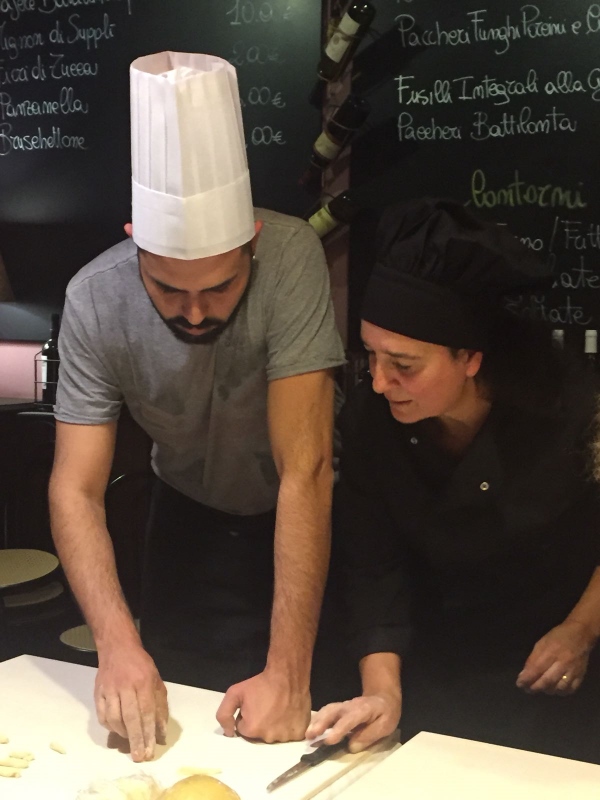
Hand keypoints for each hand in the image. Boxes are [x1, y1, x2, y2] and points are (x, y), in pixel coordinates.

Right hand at [95, 641, 167, 760]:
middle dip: (136, 740)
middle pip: (131, 718)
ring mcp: (109, 689)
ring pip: (115, 718)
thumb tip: (161, 732)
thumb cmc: (140, 665)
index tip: (150, 750)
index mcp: (143, 681)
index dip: (149, 733)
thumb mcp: (156, 680)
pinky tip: (117, 731)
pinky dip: (110, 727)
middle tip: (139, 757)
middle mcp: (126, 686)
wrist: (117, 647)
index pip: (147, 711)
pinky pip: (102, 715)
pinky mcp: (98, 692)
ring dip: (123, 734)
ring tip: (130, 743)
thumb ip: (160, 705)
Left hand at [216, 668, 310, 742]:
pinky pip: (290, 736)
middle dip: (260, 723)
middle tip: (267, 707)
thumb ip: (224, 714)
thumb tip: (228, 733)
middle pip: (259, 735)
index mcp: (252, 729)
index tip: (254, 706)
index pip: (244, 730)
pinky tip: (288, 714)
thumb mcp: (235, 692)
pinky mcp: (299, 734)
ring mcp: (285, 737)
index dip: (247, 716)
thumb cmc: (261, 683)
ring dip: (275, 726)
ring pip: (275, 735)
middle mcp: (268, 737)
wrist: (288, 675)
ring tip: (279, 709)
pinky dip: (289, 728)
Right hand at [306, 692, 400, 752]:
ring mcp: (342, 706)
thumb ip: (369, 735)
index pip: (349, 719)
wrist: (383, 698)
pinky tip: (310, 729)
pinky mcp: (338, 709)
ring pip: (327, 710)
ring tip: (307, 734)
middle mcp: (349, 705)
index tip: (328, 741)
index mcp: (364, 709)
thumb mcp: (385, 725)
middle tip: (310, 735)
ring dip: (316, 721)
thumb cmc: (385, 713)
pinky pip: (326, 712)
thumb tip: (351, 746)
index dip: (338, 729)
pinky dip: (317, 719)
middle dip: (321, 722)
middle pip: (333, 711)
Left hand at [516, 620, 594, 694]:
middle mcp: (563, 663)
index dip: (527, 678)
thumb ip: (533, 659)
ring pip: (559, 688)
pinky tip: (555, 689)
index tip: (520, 684)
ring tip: (540, 688)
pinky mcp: (581, 675)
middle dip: (535, 687)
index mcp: (551, 651)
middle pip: (547, 681)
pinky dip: (561, 692)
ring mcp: (573, 670)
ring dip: (547, 690)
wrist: (581, 634)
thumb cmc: (558, 636)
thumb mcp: (542, 642)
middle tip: (527, 689)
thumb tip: (524, 674)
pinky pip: (570, 689)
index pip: (537, 669)